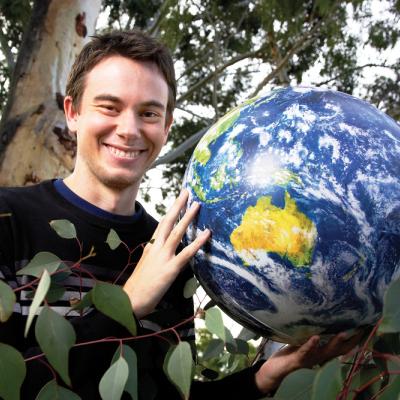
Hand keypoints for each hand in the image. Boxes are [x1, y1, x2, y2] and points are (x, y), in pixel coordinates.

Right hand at [123, 190, 209, 318]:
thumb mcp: (144, 263)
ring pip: (177, 232)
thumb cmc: (138, 284)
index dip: (172, 210)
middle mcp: (156, 247)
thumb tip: (156, 245)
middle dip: (178, 205)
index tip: (179, 200)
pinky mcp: (170, 269)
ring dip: (188, 217)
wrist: (130, 301)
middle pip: (168, 221)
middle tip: (187, 192)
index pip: (162, 223)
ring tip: (197, 205)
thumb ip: (152, 252)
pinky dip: (197, 242)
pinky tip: (206, 234)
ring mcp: (163, 257)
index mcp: (151, 245)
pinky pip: (186, 253)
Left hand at [255, 330, 364, 393]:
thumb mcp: (304, 341)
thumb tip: (321, 316)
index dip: (353, 340)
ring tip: (342, 333)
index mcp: (322, 352)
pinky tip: (315, 337)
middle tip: (359, 330)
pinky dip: (311, 344)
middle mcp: (319, 357)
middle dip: (349, 340)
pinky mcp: (298, 358)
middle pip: (337, 350)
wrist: (276, 368)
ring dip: (334, 342)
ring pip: (325, 351)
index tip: (363, 329)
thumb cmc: (291, 352)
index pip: (341, 347)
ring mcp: (310, 358)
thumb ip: (314, 332)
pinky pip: (305, 351)